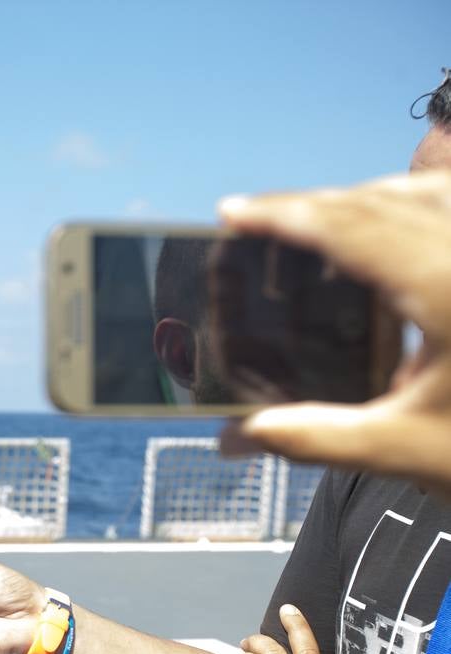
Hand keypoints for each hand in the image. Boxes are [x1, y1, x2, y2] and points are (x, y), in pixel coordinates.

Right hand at [216, 171, 450, 497]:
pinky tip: (404, 241)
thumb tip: (238, 439)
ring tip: (325, 227)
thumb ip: (315, 439)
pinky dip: (419, 212)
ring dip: (369, 201)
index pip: (346, 225)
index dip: (282, 213)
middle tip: (264, 223)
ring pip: (432, 192)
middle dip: (317, 205)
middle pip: (383, 198)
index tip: (234, 211)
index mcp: (445, 284)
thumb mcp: (409, 451)